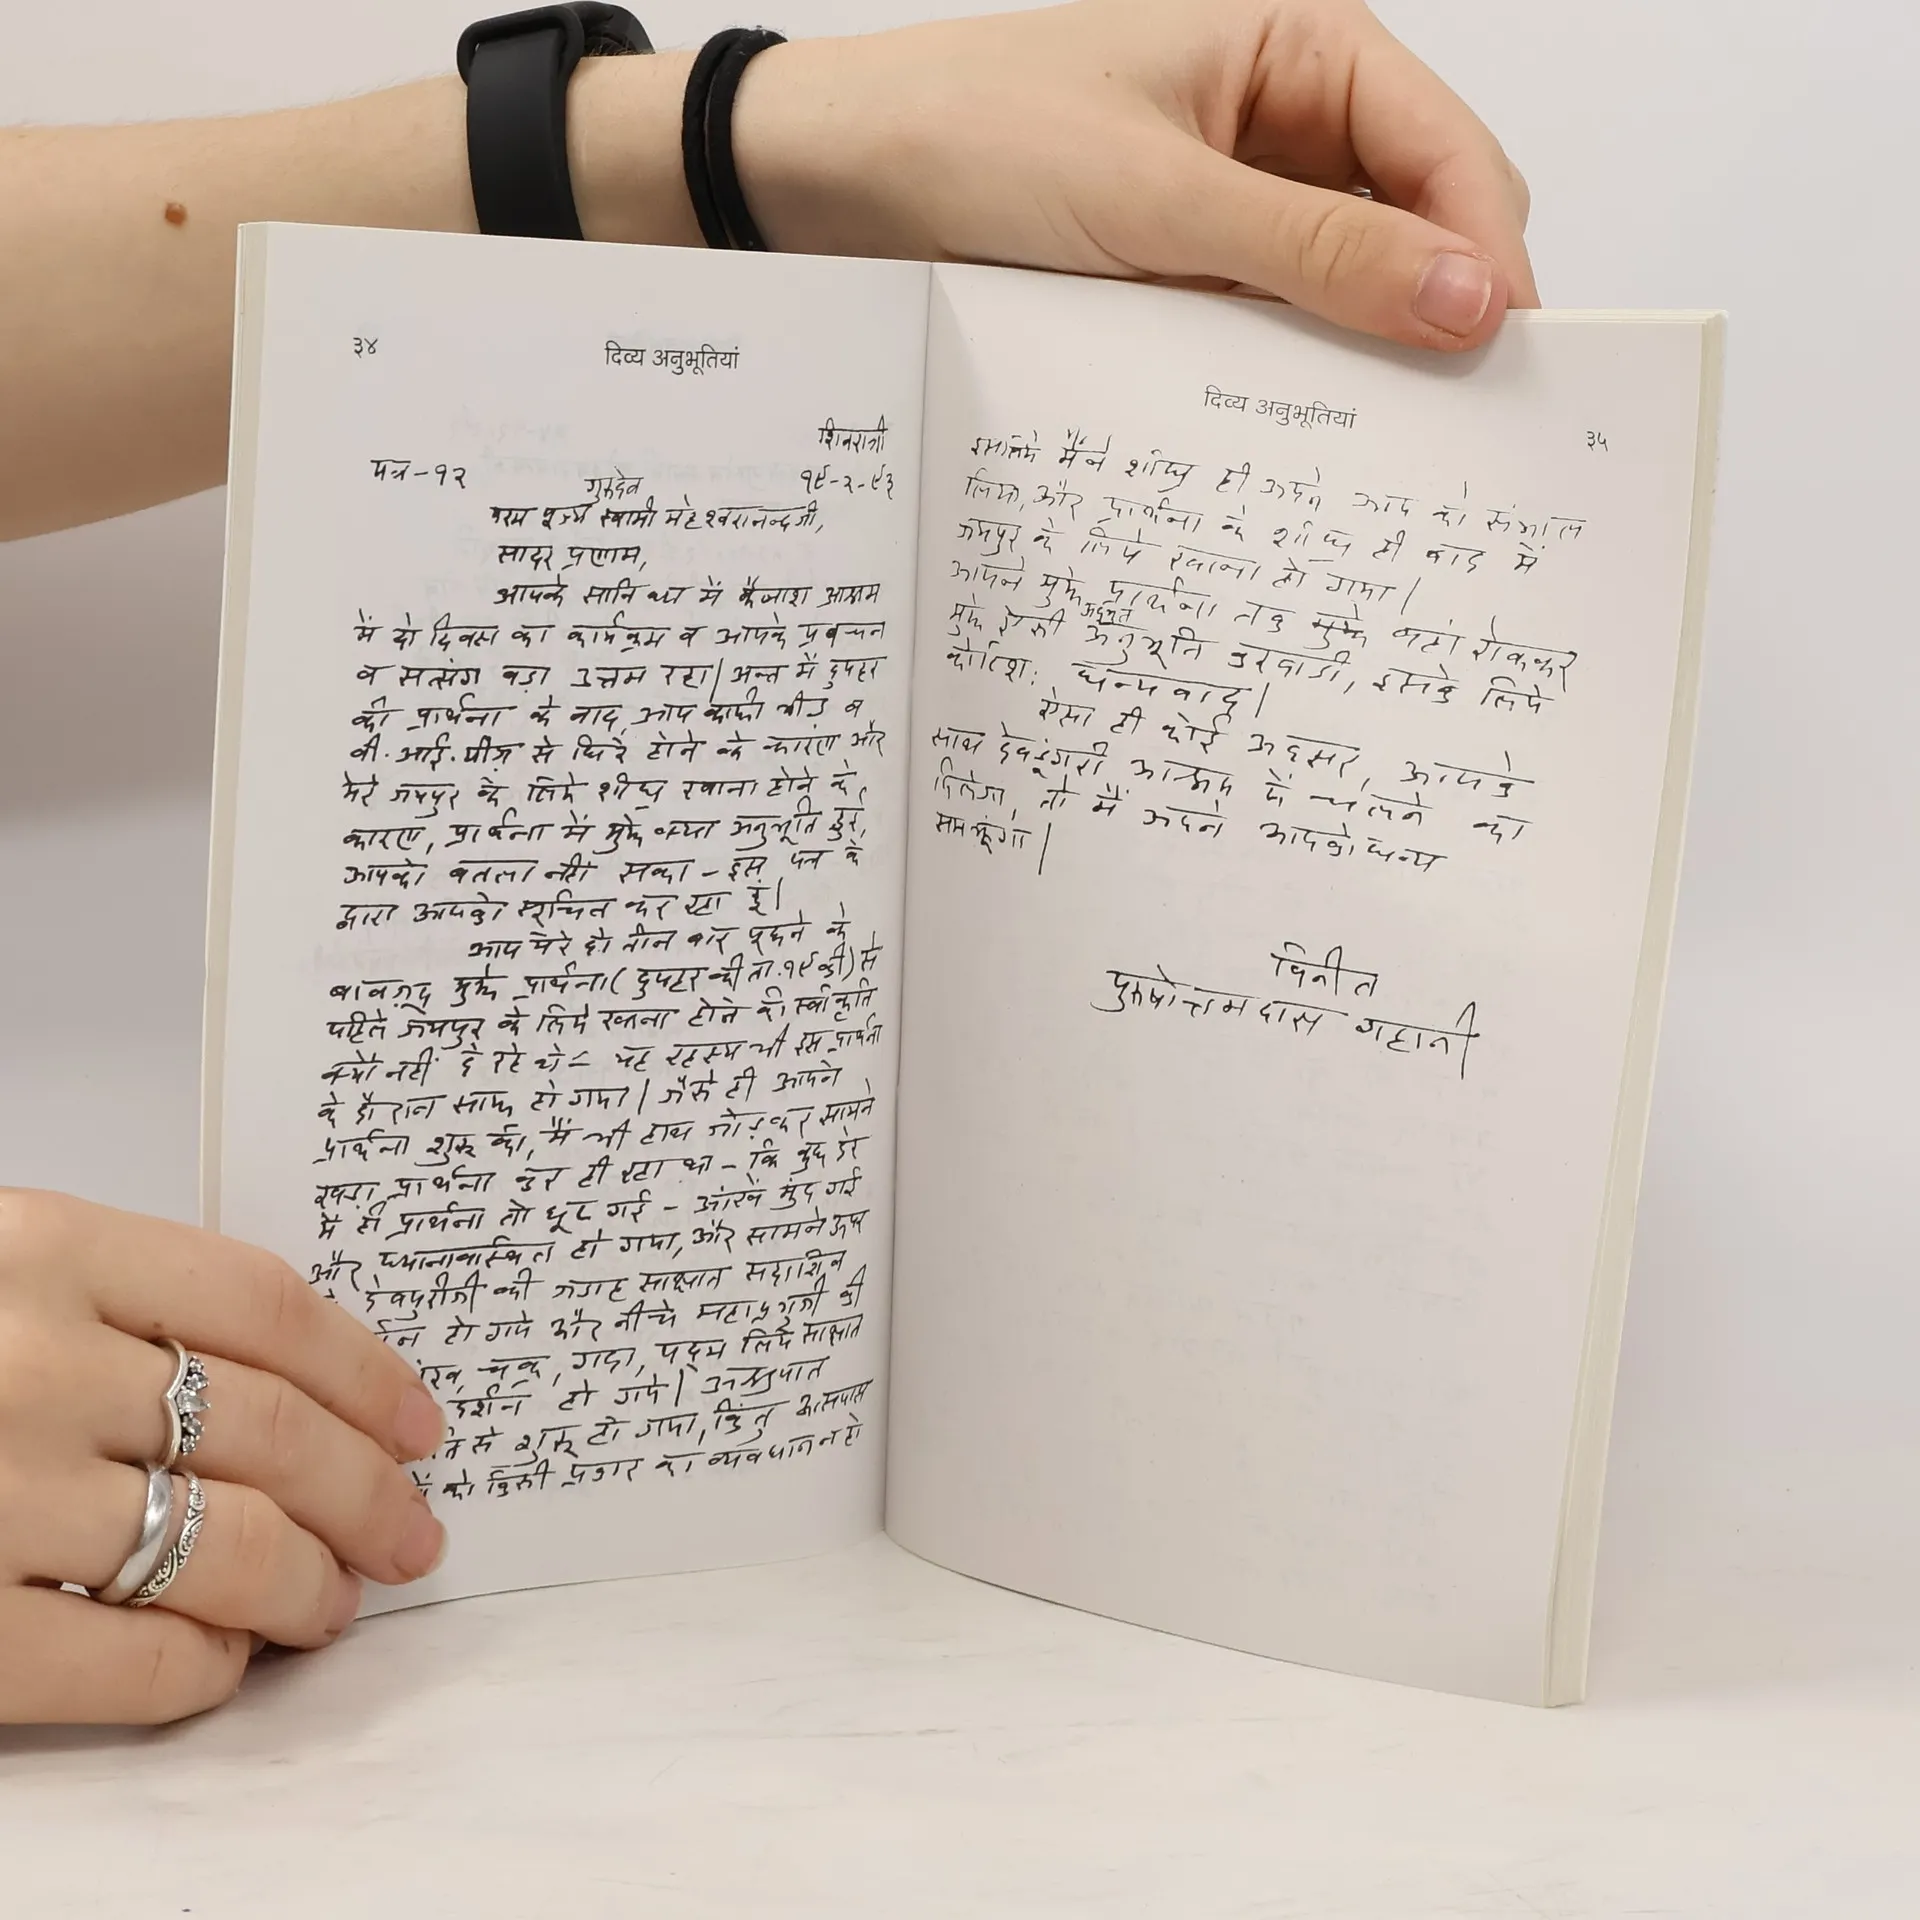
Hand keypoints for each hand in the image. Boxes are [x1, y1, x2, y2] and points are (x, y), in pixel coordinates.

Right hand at [0, 1190, 446, 1724]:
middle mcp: (23, 1359)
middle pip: (272, 1429)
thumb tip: (289, 1390)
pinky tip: (227, 1662)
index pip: (264, 1305)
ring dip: (310, 1584)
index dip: (369, 1371)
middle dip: (369, 1491)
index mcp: (39, 1245)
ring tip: (338, 1601)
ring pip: (225, 1544)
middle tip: (414, 1530)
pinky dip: (204, 1668)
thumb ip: (109, 1304)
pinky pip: (130, 1655)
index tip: (422, 1422)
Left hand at [742, 0, 1535, 350]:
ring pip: (1353, 289)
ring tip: (1376, 439)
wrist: (844, 181)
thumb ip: (1319, 255)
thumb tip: (1469, 300)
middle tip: (1449, 420)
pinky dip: (1291, 376)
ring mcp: (1242, 205)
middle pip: (1420, 225)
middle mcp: (1288, 124)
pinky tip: (1289, 426)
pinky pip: (1276, 329)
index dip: (1488, 252)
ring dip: (1363, 353)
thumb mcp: (1163, 197)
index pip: (1449, 153)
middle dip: (1439, 308)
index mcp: (1306, 51)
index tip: (1503, 357)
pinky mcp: (1195, 273)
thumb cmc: (982, 136)